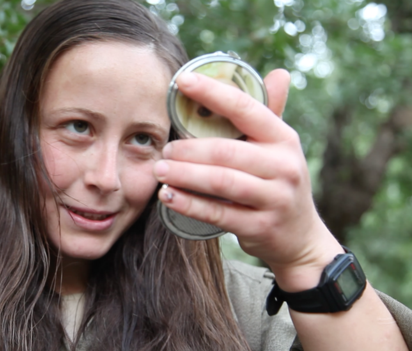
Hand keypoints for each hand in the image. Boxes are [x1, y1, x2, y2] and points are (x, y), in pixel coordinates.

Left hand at [154, 69, 342, 289]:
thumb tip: (279, 73)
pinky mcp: (260, 227)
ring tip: (160, 170)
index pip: (246, 109)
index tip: (183, 81)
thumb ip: (270, 114)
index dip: (213, 93)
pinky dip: (189, 204)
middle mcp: (284, 167)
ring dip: (184, 175)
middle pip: (226, 152)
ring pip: (221, 182)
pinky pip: (218, 214)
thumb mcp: (280, 149)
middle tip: (164, 148)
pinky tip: (168, 196)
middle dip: (189, 149)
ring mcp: (275, 199)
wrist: (300, 239)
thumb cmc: (278, 184)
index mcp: (284, 139)